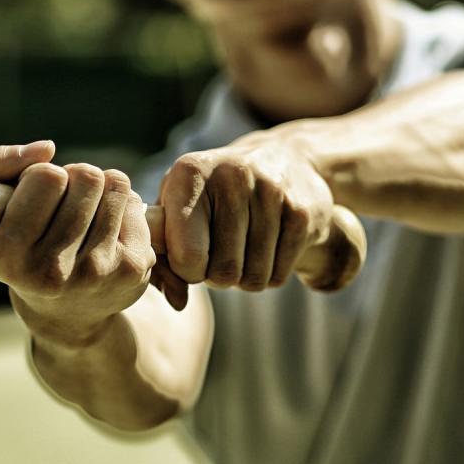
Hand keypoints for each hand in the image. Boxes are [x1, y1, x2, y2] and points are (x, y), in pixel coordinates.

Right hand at [0, 142, 156, 344]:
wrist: (64, 312)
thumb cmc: (20, 246)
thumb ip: (0, 164)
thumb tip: (47, 148)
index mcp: (8, 256)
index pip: (46, 175)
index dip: (40, 176)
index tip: (34, 199)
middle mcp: (52, 271)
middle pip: (86, 176)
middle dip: (74, 179)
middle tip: (64, 204)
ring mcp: (96, 272)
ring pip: (115, 183)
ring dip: (100, 189)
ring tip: (85, 213)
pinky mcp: (131, 270)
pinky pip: (135, 203)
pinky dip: (121, 206)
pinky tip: (106, 231)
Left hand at [153, 131, 334, 308]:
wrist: (282, 160)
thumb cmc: (212, 196)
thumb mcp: (177, 209)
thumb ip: (163, 257)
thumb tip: (176, 303)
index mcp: (190, 173)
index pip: (187, 256)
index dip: (188, 270)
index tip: (193, 256)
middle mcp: (232, 177)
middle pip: (224, 271)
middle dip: (218, 277)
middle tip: (221, 254)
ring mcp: (271, 193)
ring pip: (254, 277)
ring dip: (245, 277)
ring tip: (242, 249)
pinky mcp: (301, 213)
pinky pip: (279, 275)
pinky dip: (270, 274)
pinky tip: (266, 247)